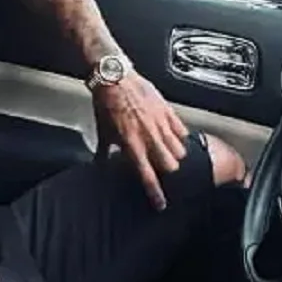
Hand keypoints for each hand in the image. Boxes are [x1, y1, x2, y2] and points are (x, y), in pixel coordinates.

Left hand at [94, 72, 188, 210]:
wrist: (114, 76)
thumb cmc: (106, 103)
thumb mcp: (103, 131)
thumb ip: (103, 152)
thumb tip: (99, 165)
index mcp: (132, 144)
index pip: (146, 176)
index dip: (155, 193)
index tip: (161, 204)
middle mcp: (149, 137)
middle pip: (171, 165)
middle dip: (169, 171)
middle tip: (164, 170)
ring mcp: (160, 124)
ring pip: (180, 150)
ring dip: (175, 155)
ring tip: (170, 154)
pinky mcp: (167, 111)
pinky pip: (182, 130)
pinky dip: (180, 137)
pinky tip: (175, 137)